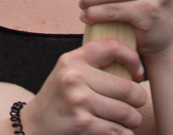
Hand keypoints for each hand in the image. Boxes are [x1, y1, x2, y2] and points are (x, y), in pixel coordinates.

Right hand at [25, 38, 148, 134]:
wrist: (33, 126)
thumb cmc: (59, 98)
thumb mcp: (69, 73)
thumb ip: (93, 63)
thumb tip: (132, 59)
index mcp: (73, 60)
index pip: (113, 47)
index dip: (133, 59)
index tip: (138, 74)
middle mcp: (74, 77)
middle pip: (126, 88)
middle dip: (138, 99)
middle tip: (137, 104)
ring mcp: (78, 101)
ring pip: (126, 112)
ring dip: (134, 120)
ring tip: (130, 120)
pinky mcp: (83, 124)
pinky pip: (118, 130)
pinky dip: (124, 134)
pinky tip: (119, 132)